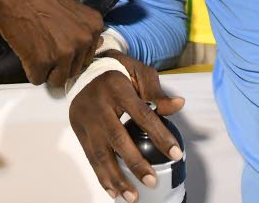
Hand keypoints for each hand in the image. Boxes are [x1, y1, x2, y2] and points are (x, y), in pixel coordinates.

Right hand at [0, 0, 104, 87]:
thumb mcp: (73, 10)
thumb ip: (85, 29)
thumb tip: (98, 44)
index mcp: (94, 26)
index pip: (87, 57)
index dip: (71, 53)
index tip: (59, 41)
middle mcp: (84, 41)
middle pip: (74, 70)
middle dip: (60, 64)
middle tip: (45, 46)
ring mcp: (64, 53)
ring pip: (58, 80)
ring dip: (47, 70)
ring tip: (37, 51)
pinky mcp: (43, 62)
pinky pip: (38, 79)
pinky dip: (30, 70)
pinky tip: (27, 52)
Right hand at [70, 54, 185, 202]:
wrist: (84, 68)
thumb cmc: (118, 71)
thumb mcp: (139, 72)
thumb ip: (157, 91)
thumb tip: (178, 105)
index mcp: (117, 87)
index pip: (142, 115)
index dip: (159, 135)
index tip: (175, 154)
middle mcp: (99, 105)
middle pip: (117, 138)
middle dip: (135, 163)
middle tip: (152, 181)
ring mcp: (86, 120)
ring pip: (100, 153)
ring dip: (116, 177)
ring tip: (132, 196)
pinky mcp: (79, 130)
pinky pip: (90, 157)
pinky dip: (102, 176)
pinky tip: (113, 191)